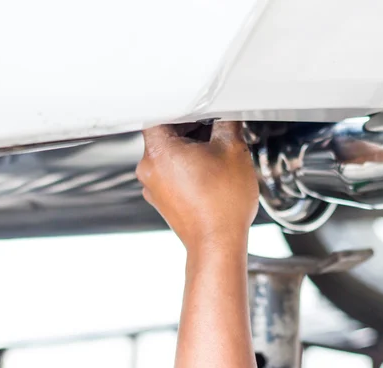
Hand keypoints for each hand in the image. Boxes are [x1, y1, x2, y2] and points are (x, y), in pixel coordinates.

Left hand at [136, 122, 258, 251]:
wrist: (218, 244)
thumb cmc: (222, 204)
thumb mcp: (233, 150)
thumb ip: (226, 123)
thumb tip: (226, 114)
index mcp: (159, 151)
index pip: (160, 114)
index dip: (183, 108)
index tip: (201, 111)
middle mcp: (149, 169)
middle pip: (164, 135)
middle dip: (191, 129)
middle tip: (216, 132)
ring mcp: (153, 187)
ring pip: (169, 155)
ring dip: (191, 150)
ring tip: (216, 156)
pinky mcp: (162, 200)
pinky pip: (172, 174)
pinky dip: (188, 169)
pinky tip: (210, 174)